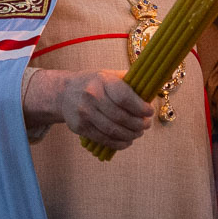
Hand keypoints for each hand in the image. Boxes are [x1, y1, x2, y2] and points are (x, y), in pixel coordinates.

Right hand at [23, 69, 152, 149]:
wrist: (65, 93)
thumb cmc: (94, 84)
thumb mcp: (109, 75)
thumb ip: (130, 83)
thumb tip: (152, 92)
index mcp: (102, 81)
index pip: (125, 97)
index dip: (140, 107)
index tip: (149, 111)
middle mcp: (91, 96)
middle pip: (120, 117)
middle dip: (138, 124)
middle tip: (146, 124)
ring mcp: (84, 113)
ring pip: (113, 130)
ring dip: (131, 135)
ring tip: (138, 133)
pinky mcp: (80, 128)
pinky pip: (104, 139)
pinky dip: (119, 143)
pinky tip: (127, 141)